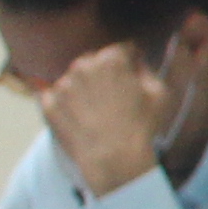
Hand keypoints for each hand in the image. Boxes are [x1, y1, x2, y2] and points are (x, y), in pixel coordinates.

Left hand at [39, 38, 184, 196]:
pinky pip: (54, 96)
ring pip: (74, 79)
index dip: (131, 60)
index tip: (133, 71)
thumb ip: (146, 69)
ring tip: (96, 111)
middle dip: (103, 72)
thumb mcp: (159, 93)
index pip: (121, 49)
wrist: (113, 159)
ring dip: (83, 87)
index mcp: (111, 60)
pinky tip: (79, 117)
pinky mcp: (48, 104)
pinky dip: (64, 103)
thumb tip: (136, 62)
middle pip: (93, 61)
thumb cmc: (141, 126)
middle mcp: (82, 66)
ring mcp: (62, 85)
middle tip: (114, 95)